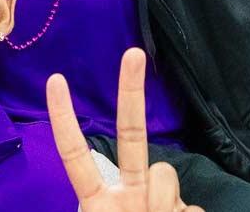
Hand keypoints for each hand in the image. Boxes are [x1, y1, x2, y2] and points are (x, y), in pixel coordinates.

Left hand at [48, 48, 201, 211]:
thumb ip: (118, 208)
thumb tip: (158, 197)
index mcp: (99, 200)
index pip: (74, 153)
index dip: (64, 120)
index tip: (55, 80)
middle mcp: (129, 191)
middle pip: (130, 133)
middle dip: (131, 92)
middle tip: (133, 53)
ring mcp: (160, 198)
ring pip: (165, 172)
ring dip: (166, 203)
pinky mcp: (189, 209)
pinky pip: (194, 206)